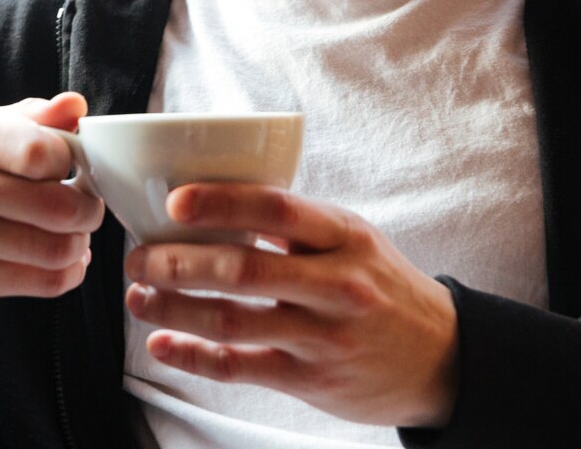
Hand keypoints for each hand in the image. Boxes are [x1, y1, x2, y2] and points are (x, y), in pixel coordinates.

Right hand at [0, 92, 105, 307]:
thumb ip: (33, 117)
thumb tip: (76, 106)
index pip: (39, 152)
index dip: (70, 160)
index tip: (69, 166)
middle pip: (57, 207)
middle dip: (87, 208)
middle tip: (85, 206)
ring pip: (57, 249)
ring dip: (79, 242)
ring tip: (72, 233)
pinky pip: (46, 283)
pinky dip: (69, 272)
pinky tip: (62, 259)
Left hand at [124, 184, 458, 429]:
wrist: (442, 357)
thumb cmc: (379, 285)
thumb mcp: (353, 238)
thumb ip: (294, 223)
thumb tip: (210, 198)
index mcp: (344, 235)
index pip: (276, 209)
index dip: (221, 202)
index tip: (173, 201)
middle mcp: (337, 284)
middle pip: (243, 268)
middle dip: (177, 262)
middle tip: (138, 256)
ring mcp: (325, 336)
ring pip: (232, 320)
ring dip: (173, 308)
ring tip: (138, 296)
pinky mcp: (313, 381)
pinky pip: (241, 367)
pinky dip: (193, 357)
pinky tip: (161, 345)